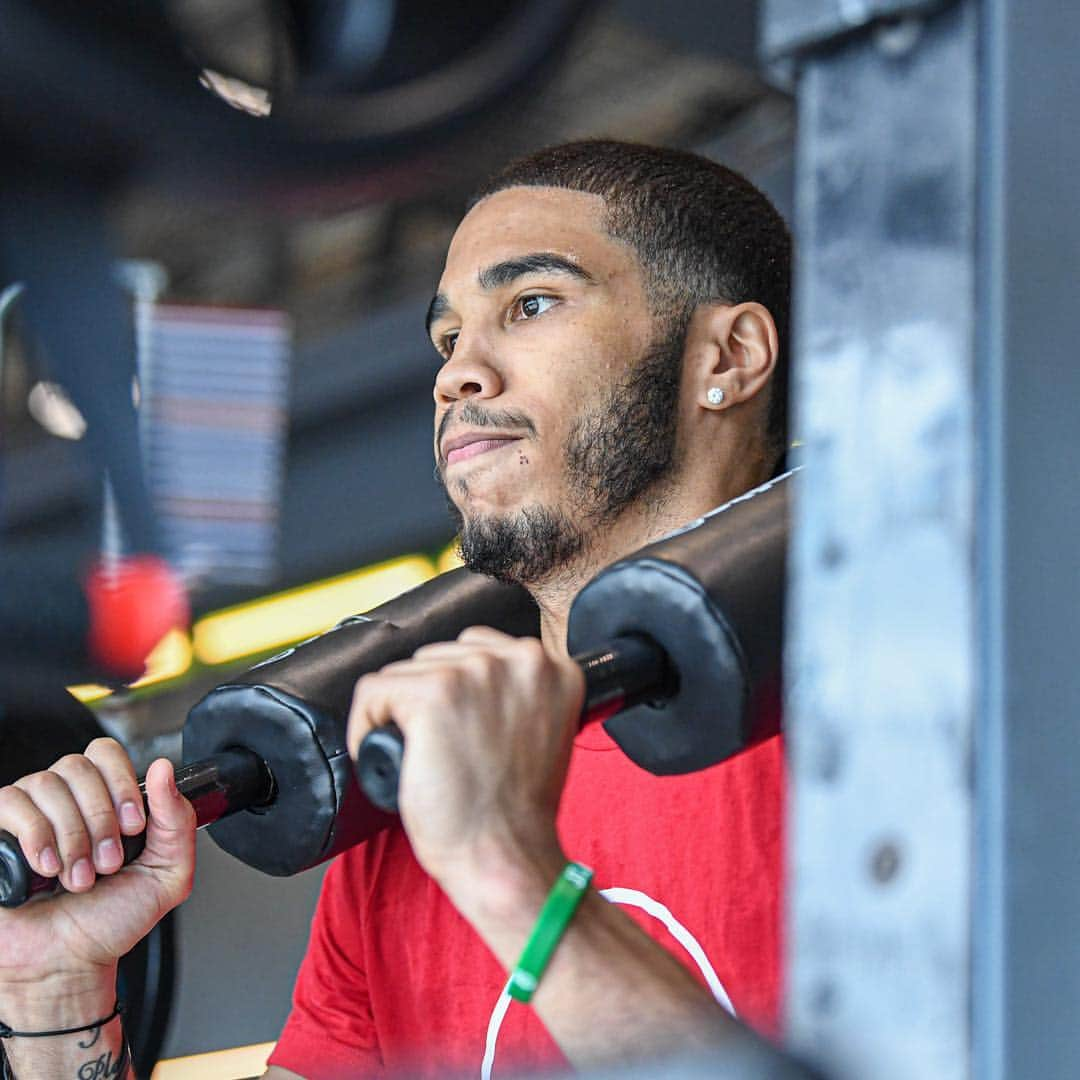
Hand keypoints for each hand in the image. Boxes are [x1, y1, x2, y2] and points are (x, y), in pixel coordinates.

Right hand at [0, 739, 195, 1003]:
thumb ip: (177, 820)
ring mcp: (27, 815)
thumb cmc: (111, 921)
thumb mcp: (166, 873)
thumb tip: (164, 768)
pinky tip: (46, 867)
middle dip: (99, 818)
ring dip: (70, 835)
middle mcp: (63, 801)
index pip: (105, 753)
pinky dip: (34, 834)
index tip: (134, 825)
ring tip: (78, 877)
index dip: (121, 783)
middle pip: (77, 767)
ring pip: (44, 784)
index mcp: (102, 801)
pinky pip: (9, 802)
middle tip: (107, 862)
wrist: (66, 965)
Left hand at [347, 628, 584, 904]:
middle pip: (438, 656)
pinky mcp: (433, 693)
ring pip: (404, 672)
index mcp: (552, 665)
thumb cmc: (517, 809)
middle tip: (440, 750)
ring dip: (399, 714)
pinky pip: (372, 691)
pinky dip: (366, 727)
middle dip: (428, 701)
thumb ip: (517, 691)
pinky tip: (390, 759)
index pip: (477, 648)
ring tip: (420, 757)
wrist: (506, 855)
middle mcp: (521, 658)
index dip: (457, 693)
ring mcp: (476, 672)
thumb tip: (469, 676)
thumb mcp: (541, 728)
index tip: (456, 729)